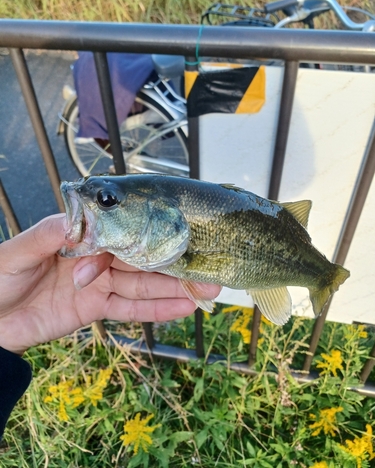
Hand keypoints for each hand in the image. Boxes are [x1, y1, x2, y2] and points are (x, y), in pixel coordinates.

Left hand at [0, 214, 219, 353]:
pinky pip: (129, 310)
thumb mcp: (15, 254)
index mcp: (76, 237)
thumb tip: (74, 222)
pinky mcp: (95, 309)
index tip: (173, 237)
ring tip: (207, 287)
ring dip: (173, 287)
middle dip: (172, 263)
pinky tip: (182, 308)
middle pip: (138, 259)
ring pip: (141, 285)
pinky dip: (155, 311)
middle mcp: (93, 259)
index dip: (143, 237)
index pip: (117, 234)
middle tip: (208, 265)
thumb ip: (45, 237)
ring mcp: (97, 285)